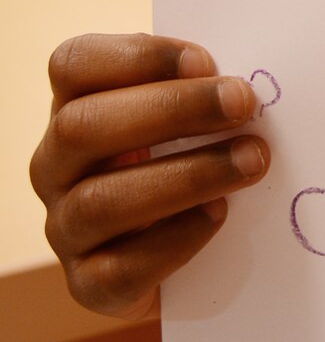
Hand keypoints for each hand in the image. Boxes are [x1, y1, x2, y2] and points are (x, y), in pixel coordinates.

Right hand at [30, 33, 270, 320]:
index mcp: (75, 108)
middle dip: (171, 110)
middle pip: (83, 126)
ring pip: (101, 200)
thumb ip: (204, 94)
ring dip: (186, 175)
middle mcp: (55, 166)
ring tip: (251, 161)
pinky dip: (175, 240)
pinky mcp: (88, 284)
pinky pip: (118, 268)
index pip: (74, 66)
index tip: (205, 60)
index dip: (137, 57)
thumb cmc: (190, 164)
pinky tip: (219, 216)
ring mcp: (64, 228)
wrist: (187, 258)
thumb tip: (246, 84)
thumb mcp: (189, 120)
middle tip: (243, 103)